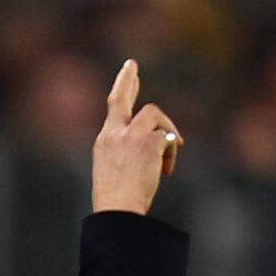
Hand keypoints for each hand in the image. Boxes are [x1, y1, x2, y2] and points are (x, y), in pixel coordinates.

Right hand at [91, 59, 181, 216]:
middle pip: (123, 98)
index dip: (123, 87)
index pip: (114, 107)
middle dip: (127, 80)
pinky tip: (165, 170)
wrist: (118, 209)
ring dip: (167, 129)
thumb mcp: (115, 169)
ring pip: (155, 115)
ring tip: (170, 153)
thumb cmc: (118, 200)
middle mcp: (114, 132)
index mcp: (104, 141)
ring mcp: (131, 135)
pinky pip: (168, 138)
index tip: (129, 72)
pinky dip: (170, 154)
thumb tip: (160, 139)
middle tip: (131, 65)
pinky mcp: (149, 141)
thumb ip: (128, 149)